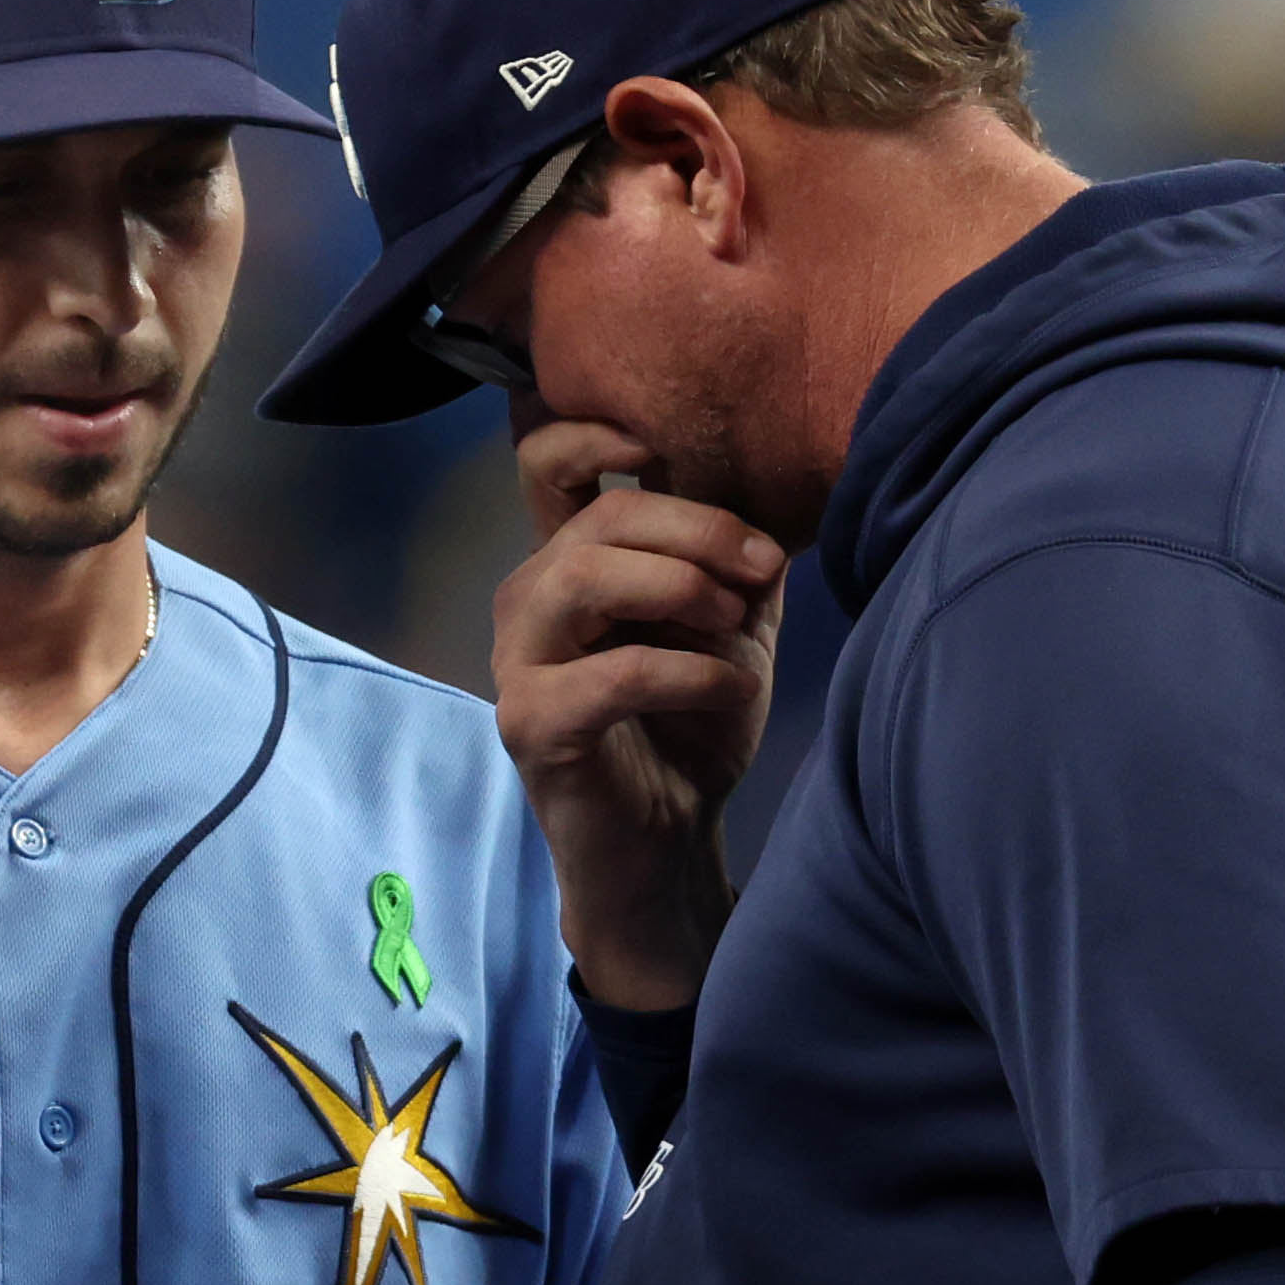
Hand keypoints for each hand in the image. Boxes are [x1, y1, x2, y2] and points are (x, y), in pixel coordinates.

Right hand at [489, 417, 785, 1010]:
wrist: (668, 847)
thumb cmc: (691, 736)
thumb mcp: (731, 636)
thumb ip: (739, 572)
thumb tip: (764, 524)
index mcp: (571, 565)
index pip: (546, 467)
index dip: (593, 437)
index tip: (661, 451)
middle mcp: (530, 601)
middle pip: (598, 518)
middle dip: (695, 530)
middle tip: (758, 569)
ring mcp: (519, 663)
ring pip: (582, 578)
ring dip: (675, 587)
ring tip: (730, 624)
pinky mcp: (530, 725)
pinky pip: (607, 673)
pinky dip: (681, 672)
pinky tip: (727, 691)